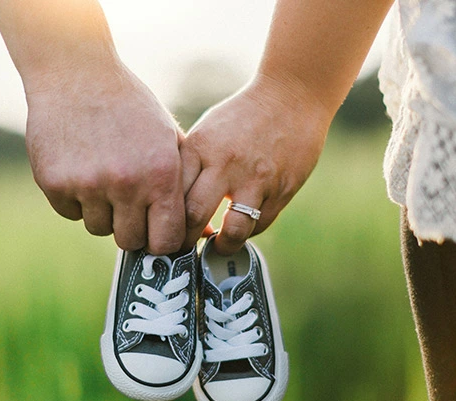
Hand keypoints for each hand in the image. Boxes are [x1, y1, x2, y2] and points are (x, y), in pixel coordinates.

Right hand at [24, 59, 185, 254]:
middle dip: (131, 227)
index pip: (166, 241)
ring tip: (103, 175)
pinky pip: (70, 213)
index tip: (155, 231)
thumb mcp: (168, 139)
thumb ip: (186, 187)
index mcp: (160, 174)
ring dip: (102, 211)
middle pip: (130, 240)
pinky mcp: (55, 183)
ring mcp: (88, 185)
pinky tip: (80, 167)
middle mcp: (126, 183)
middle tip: (127, 201)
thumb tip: (204, 234)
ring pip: (98, 228)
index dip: (161, 241)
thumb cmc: (131, 108)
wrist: (76, 74)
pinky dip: (75, 199)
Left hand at [180, 74, 331, 254]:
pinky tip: (241, 227)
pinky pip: (259, 224)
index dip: (164, 220)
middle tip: (184, 248)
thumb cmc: (242, 116)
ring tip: (217, 246)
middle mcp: (226, 164)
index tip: (163, 231)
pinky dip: (247, 232)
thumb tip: (168, 204)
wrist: (292, 96)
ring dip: (222, 246)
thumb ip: (190, 165)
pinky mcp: (282, 189)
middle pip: (194, 217)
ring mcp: (256, 179)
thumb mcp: (207, 132)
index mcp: (200, 148)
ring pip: (233, 230)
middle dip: (185, 241)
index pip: (172, 195)